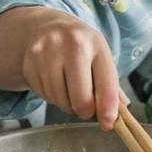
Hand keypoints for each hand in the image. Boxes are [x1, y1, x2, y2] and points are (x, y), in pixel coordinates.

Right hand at [8, 10, 123, 130]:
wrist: (46, 27)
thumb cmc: (80, 47)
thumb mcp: (99, 56)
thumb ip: (110, 84)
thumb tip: (121, 110)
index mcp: (96, 44)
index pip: (106, 83)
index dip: (108, 108)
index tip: (108, 124)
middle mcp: (73, 45)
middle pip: (81, 99)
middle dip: (85, 110)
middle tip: (86, 105)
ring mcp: (49, 53)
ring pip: (60, 101)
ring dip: (67, 104)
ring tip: (69, 89)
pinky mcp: (30, 63)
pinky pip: (44, 96)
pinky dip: (51, 97)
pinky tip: (54, 82)